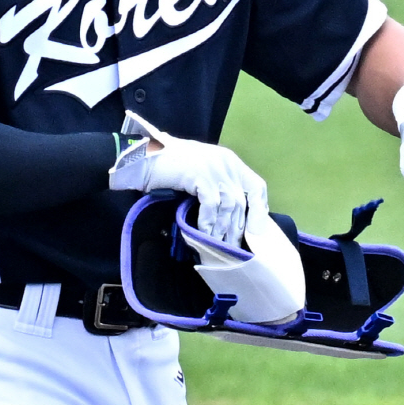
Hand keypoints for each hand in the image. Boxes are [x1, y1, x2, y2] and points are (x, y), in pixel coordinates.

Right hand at [109, 111, 266, 245]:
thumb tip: (229, 218)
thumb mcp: (200, 173)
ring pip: (229, 205)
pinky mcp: (200, 174)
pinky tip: (202, 234)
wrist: (144, 157)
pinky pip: (211, 205)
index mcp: (229, 161)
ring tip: (216, 244)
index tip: (256, 232)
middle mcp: (226, 162)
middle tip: (232, 247)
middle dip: (238, 227)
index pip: (256, 186)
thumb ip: (217, 188)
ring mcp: (214, 167)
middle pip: (243, 200)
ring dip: (222, 228)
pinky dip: (208, 222)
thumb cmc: (169, 168)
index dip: (260, 211)